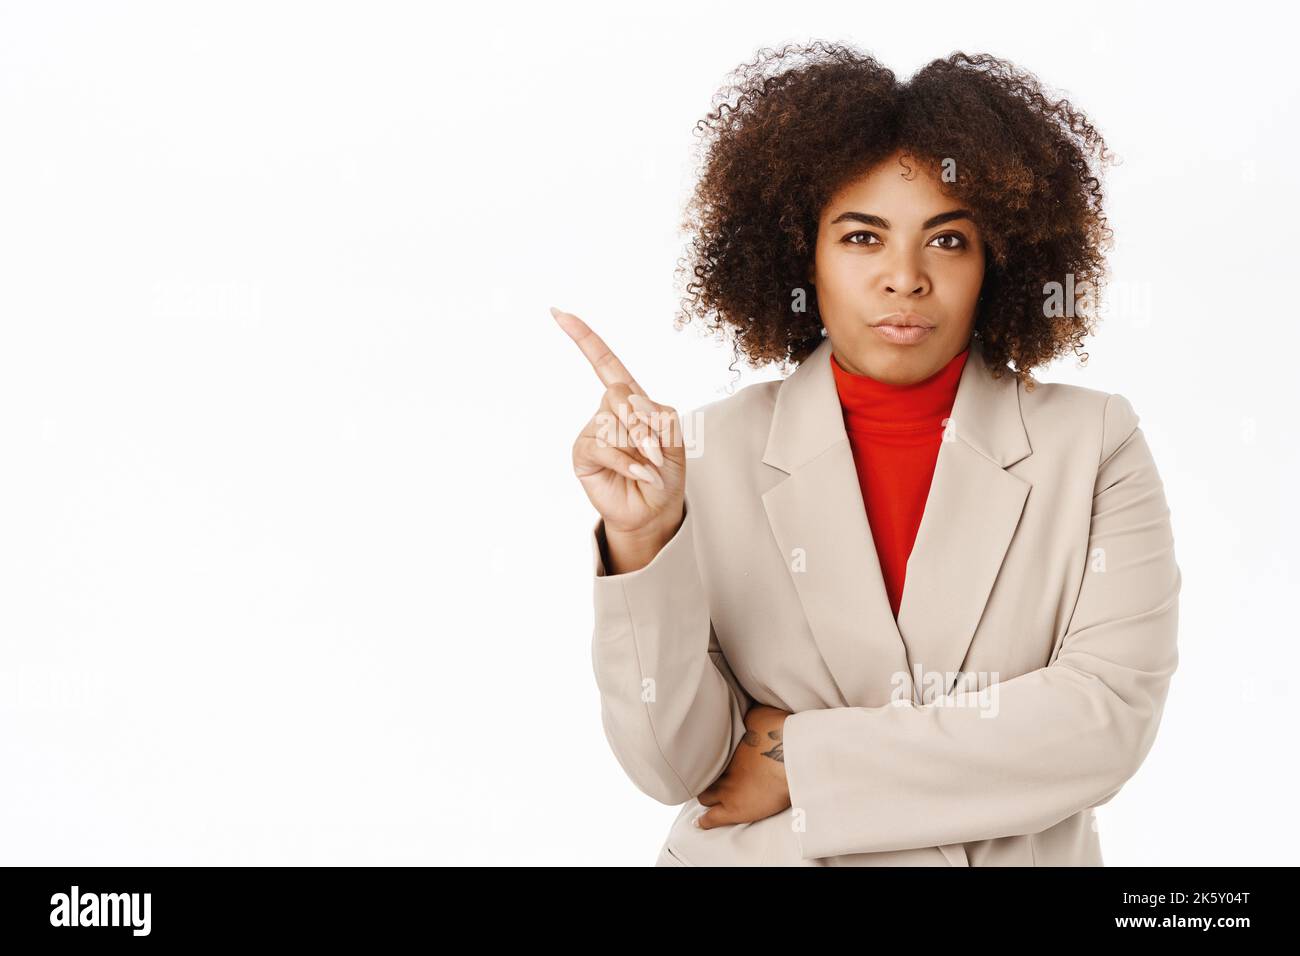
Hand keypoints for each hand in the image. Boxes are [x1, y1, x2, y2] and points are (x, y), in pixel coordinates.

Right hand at [554, 307, 686, 565]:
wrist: (654, 510)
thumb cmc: (664, 473)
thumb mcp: (675, 441)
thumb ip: (660, 417)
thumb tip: (630, 409)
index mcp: (632, 400)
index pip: (605, 363)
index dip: (584, 338)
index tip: (558, 312)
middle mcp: (608, 411)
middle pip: (619, 393)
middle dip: (643, 422)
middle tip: (657, 451)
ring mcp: (593, 431)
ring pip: (613, 423)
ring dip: (639, 447)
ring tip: (651, 467)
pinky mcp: (583, 453)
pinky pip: (603, 446)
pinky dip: (627, 462)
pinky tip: (641, 475)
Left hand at [695, 705, 791, 828]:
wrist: (793, 755)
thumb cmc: (781, 731)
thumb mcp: (759, 712)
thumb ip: (747, 714)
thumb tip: (744, 706)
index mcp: (726, 746)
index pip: (705, 754)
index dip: (707, 758)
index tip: (708, 758)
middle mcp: (721, 767)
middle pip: (702, 776)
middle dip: (704, 776)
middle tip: (707, 777)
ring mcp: (726, 789)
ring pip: (704, 796)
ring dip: (705, 795)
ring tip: (706, 796)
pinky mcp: (735, 808)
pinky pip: (712, 818)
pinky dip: (705, 820)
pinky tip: (700, 822)